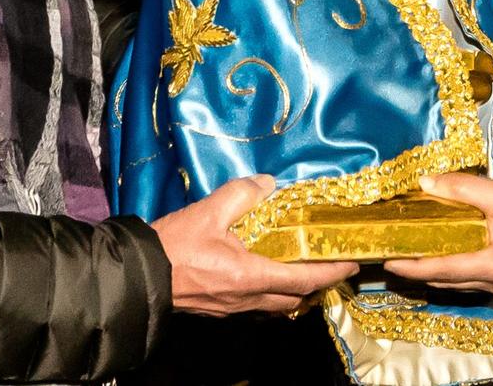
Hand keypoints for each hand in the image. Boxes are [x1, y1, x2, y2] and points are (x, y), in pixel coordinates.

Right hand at [151, 175, 358, 315]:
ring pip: (278, 306)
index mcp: (250, 276)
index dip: (332, 272)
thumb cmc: (174, 245)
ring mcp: (234, 308)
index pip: (304, 279)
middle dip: (319, 285)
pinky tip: (270, 278)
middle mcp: (248, 298)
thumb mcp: (209, 210)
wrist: (140, 275)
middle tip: (334, 265)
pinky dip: (274, 294)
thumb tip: (268, 183)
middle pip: (296, 299)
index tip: (352, 263)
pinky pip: (259, 306)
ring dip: (297, 292)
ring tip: (307, 272)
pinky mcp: (221, 308)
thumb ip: (243, 193)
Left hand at [381, 173, 492, 297]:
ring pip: (457, 284)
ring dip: (431, 273)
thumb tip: (424, 183)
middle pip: (447, 282)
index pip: (445, 269)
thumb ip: (460, 188)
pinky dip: (449, 271)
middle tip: (390, 256)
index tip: (389, 260)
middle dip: (417, 272)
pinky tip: (435, 258)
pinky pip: (468, 280)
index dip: (414, 267)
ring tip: (406, 258)